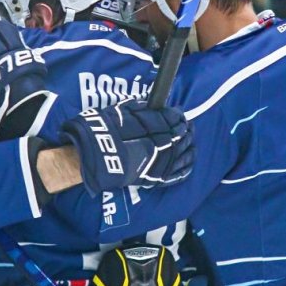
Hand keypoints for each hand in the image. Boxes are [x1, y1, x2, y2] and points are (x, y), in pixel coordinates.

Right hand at [59, 99, 194, 195]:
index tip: (179, 113)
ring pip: (184, 153)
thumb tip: (154, 107)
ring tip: (191, 139)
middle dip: (186, 129)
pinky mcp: (158, 178)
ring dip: (189, 145)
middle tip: (188, 125)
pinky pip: (179, 173)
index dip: (178, 115)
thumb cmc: (104, 131)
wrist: (94, 156)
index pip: (174, 118)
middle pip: (181, 135)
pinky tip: (190, 160)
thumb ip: (141, 109)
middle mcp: (162, 144)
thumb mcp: (122, 112)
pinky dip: (187, 166)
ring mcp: (161, 163)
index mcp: (155, 126)